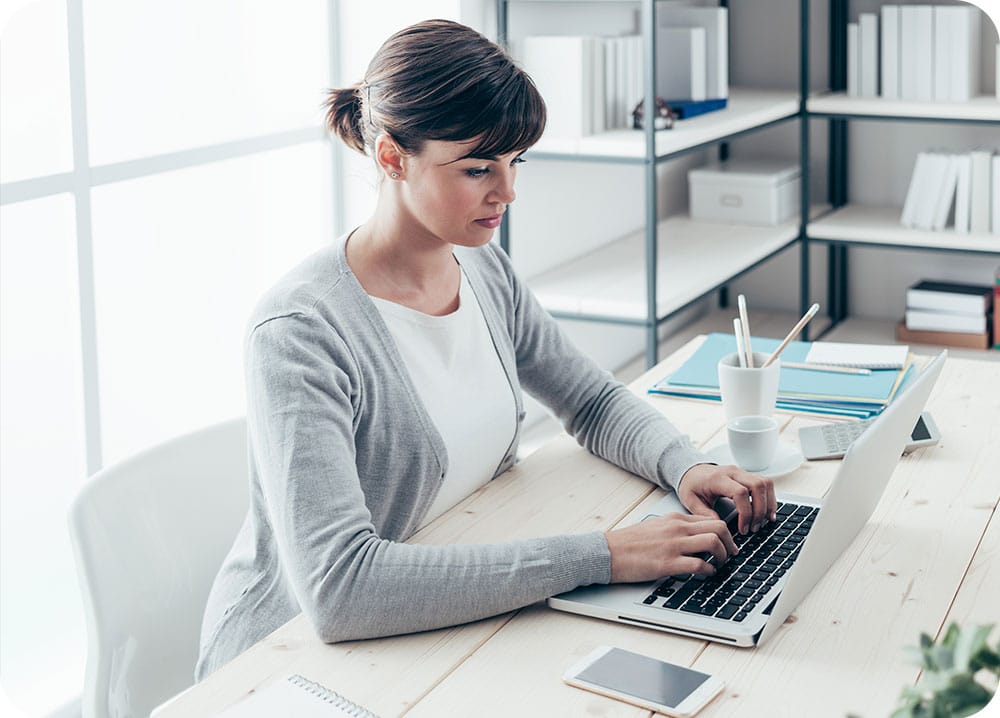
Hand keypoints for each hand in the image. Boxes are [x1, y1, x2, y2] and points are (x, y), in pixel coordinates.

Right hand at [604, 513, 737, 582]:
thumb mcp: (656, 527)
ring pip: (713, 542)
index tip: (728, 544)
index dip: (726, 534)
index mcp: (674, 519)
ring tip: (720, 565)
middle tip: (731, 555)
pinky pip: (699, 564)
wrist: (607, 552)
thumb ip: (676, 530)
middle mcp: (677, 529)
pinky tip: (705, 574)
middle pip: (719, 528)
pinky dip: (709, 571)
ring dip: (723, 556)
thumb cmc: (629, 543)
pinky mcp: (667, 563)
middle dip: (731, 543)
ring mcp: (673, 545)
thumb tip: (695, 539)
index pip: (711, 520)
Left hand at [677, 463, 776, 535]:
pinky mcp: (747, 475)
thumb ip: (703, 514)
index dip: (746, 513)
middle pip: (758, 486)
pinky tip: (767, 512)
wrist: (691, 471)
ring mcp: (742, 472)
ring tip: (764, 522)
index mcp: (717, 479)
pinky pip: (765, 483)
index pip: (740, 492)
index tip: (743, 529)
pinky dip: (770, 498)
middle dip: (760, 510)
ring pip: (765, 483)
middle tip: (754, 528)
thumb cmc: (691, 485)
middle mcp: (732, 472)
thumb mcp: (690, 501)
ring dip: (769, 504)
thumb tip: (720, 526)